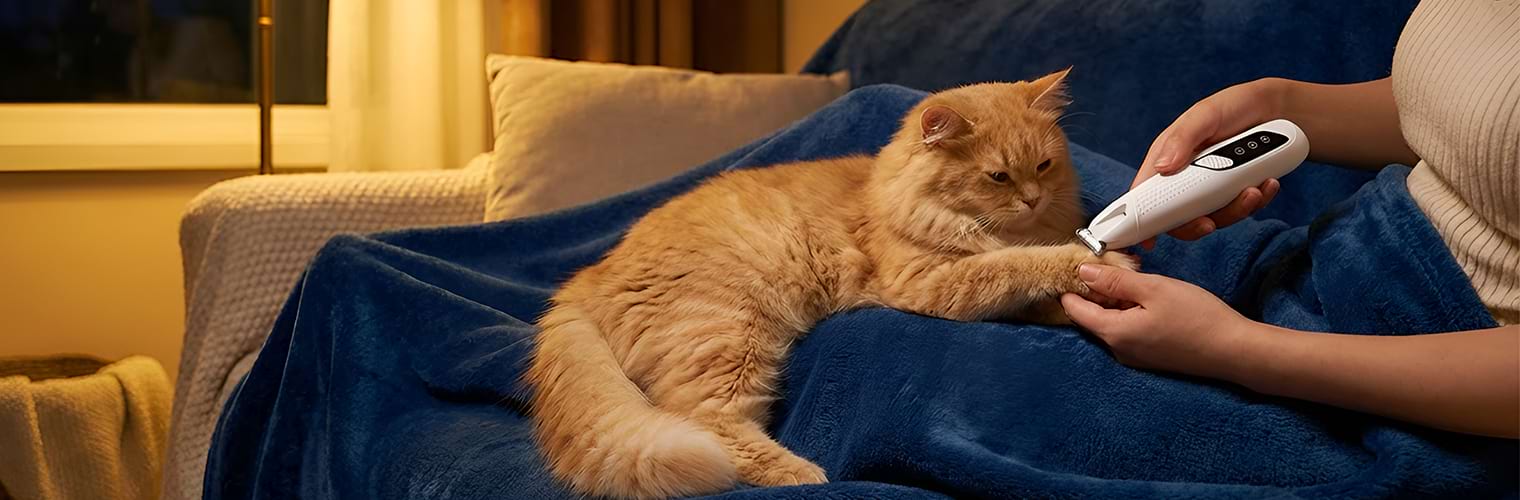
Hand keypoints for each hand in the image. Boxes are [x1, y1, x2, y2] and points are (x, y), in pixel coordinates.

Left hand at [1060, 264, 1250, 379]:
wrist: (1235, 351)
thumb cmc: (1197, 318)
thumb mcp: (1153, 288)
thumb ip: (1114, 280)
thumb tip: (1082, 272)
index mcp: (1114, 333)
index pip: (1074, 310)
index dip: (1072, 286)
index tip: (1078, 265)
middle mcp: (1118, 350)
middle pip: (1091, 317)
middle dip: (1096, 291)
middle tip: (1114, 265)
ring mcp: (1134, 357)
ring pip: (1111, 323)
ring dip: (1115, 300)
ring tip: (1136, 277)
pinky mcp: (1150, 357)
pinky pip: (1128, 331)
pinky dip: (1130, 312)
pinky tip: (1147, 298)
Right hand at [1133, 79, 1286, 248]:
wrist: (1279, 109)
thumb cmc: (1234, 105)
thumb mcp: (1205, 115)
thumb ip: (1183, 138)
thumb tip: (1161, 168)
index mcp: (1167, 158)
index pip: (1145, 194)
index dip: (1140, 219)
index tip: (1147, 241)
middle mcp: (1185, 177)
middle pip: (1179, 216)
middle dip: (1197, 223)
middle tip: (1210, 222)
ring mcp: (1211, 187)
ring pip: (1214, 217)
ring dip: (1236, 210)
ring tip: (1255, 190)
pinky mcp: (1235, 192)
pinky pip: (1242, 209)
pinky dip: (1257, 201)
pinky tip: (1268, 183)